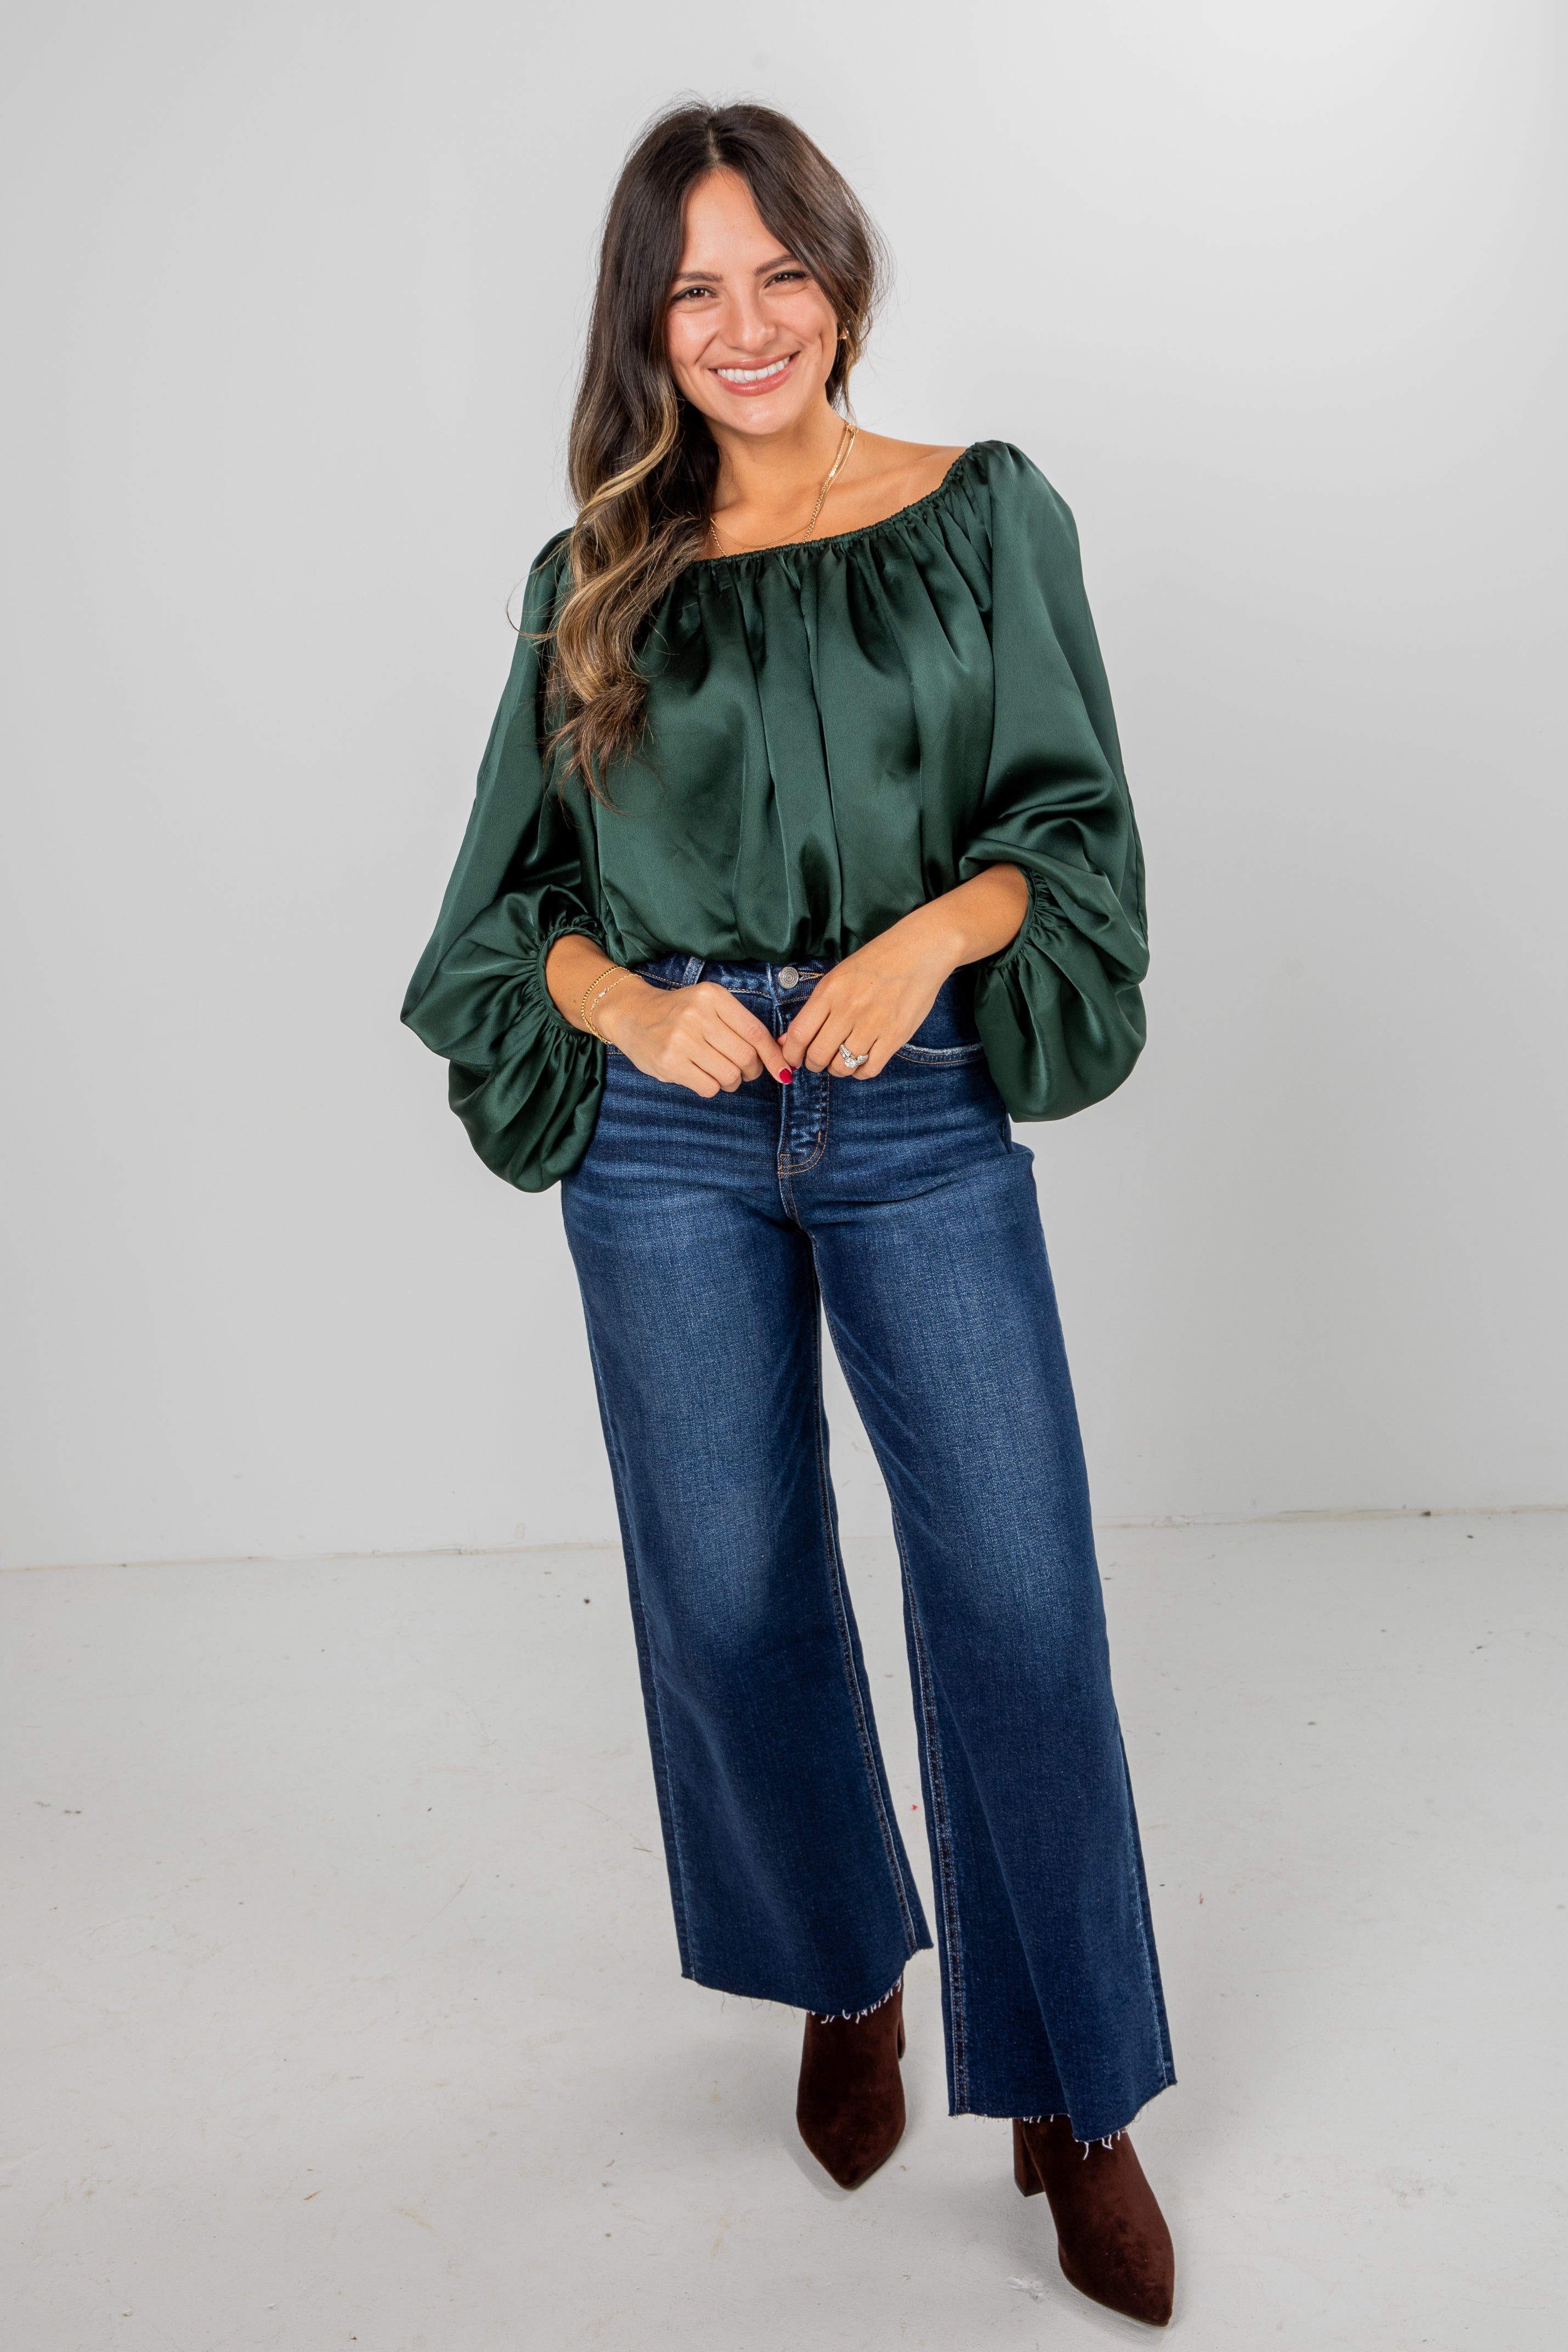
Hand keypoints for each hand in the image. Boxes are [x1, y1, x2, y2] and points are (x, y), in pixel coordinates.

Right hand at [597, 977, 785, 1097]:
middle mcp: (698, 1014)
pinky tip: (700, 1076)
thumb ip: (739, 1025)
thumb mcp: (708, 1005)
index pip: (756, 1033)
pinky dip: (712, 1087)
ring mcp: (681, 1039)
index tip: (783, 1071)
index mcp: (713, 996)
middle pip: (746, 1057)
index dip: (774, 1056)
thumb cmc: (676, 1013)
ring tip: (718, 1073)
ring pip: (729, 1075)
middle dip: (751, 1071)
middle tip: (742, 1071)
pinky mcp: (669, 1062)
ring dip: (731, 1082)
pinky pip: (709, 1087)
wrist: (630, 1014)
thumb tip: (778, 1055)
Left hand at [778, 868, 1028, 1078]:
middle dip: (813, 1064)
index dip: (791, 1054)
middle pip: (818, 1054)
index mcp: (830, 991)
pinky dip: (860, 1073)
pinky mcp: (896, 1035)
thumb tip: (789, 1039)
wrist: (920, 949)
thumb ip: (816, 1008)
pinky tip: (860, 1064)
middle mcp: (848, 1009)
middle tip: (818, 1061)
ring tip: (841, 1061)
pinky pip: (870, 1069)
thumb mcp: (839, 976)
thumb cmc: (877, 960)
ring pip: (842, 1066)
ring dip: (837, 1069)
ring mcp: (873, 1024)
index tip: (792, 1059)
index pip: (799, 1034)